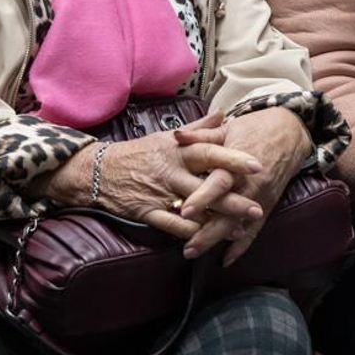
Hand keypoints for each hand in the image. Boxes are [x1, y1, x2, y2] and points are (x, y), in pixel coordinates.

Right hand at [30, 118, 266, 246]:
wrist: (96, 172)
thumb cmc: (138, 153)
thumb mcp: (166, 137)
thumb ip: (198, 128)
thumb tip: (222, 114)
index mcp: (177, 150)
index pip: (209, 152)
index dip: (233, 158)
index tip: (256, 165)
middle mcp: (171, 171)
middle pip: (206, 185)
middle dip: (233, 199)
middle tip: (257, 208)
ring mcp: (159, 193)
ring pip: (193, 209)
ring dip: (218, 221)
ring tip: (240, 229)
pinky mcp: (147, 212)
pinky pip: (172, 226)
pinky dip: (190, 234)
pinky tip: (207, 240)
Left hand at [174, 106, 310, 262]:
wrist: (290, 131)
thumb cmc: (256, 128)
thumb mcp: (228, 128)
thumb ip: (201, 135)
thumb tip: (175, 135)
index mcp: (239, 164)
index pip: (219, 184)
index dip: (202, 198)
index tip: (184, 212)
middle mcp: (251, 184)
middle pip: (228, 212)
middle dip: (207, 231)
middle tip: (187, 247)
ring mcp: (261, 197)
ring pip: (238, 224)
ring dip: (217, 240)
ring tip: (195, 252)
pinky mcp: (268, 204)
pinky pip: (255, 230)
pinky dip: (241, 246)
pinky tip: (226, 259)